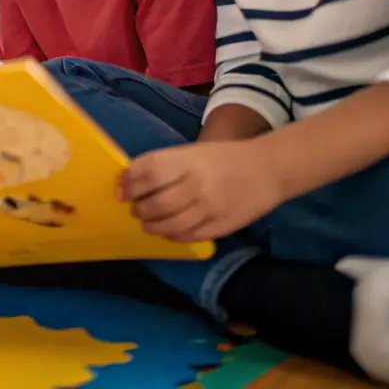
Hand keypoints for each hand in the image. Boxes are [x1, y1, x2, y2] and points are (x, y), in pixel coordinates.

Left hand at [121, 140, 284, 241]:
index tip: (120, 191)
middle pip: (156, 203)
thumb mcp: (193, 152)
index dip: (129, 183)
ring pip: (171, 225)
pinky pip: (190, 236)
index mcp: (189, 160)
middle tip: (135, 209)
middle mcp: (198, 184)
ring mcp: (210, 208)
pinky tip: (169, 232)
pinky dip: (174, 236)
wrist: (268, 168)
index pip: (149, 172)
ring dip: (153, 226)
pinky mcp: (222, 226)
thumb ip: (166, 165)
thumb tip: (131, 181)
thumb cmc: (224, 157)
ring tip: (147, 223)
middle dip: (139, 209)